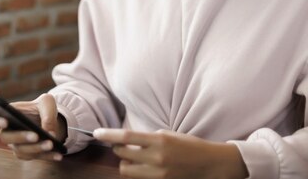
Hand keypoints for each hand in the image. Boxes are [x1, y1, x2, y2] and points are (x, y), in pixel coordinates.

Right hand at [0, 93, 65, 160]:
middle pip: (6, 138)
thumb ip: (47, 113)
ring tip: (51, 144)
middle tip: (35, 135)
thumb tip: (48, 132)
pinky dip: (47, 156)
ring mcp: (16, 145)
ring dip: (37, 148)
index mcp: (6, 115)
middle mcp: (8, 132)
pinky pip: (34, 157)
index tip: (5, 121)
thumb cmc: (42, 108)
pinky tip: (58, 154)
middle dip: (21, 137)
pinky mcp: (27, 154)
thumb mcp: (47, 102)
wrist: (50, 120)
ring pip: (21, 150)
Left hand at [93, 128, 247, 178]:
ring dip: (125, 163)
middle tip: (121, 145)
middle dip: (118, 149)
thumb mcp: (169, 135)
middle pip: (122, 154)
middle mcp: (157, 158)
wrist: (210, 164)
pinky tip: (143, 167)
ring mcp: (158, 174)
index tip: (96, 133)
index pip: (126, 137)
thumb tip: (127, 139)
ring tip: (133, 158)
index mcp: (159, 140)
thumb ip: (148, 138)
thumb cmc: (189, 146)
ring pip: (126, 170)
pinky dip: (136, 172)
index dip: (108, 135)